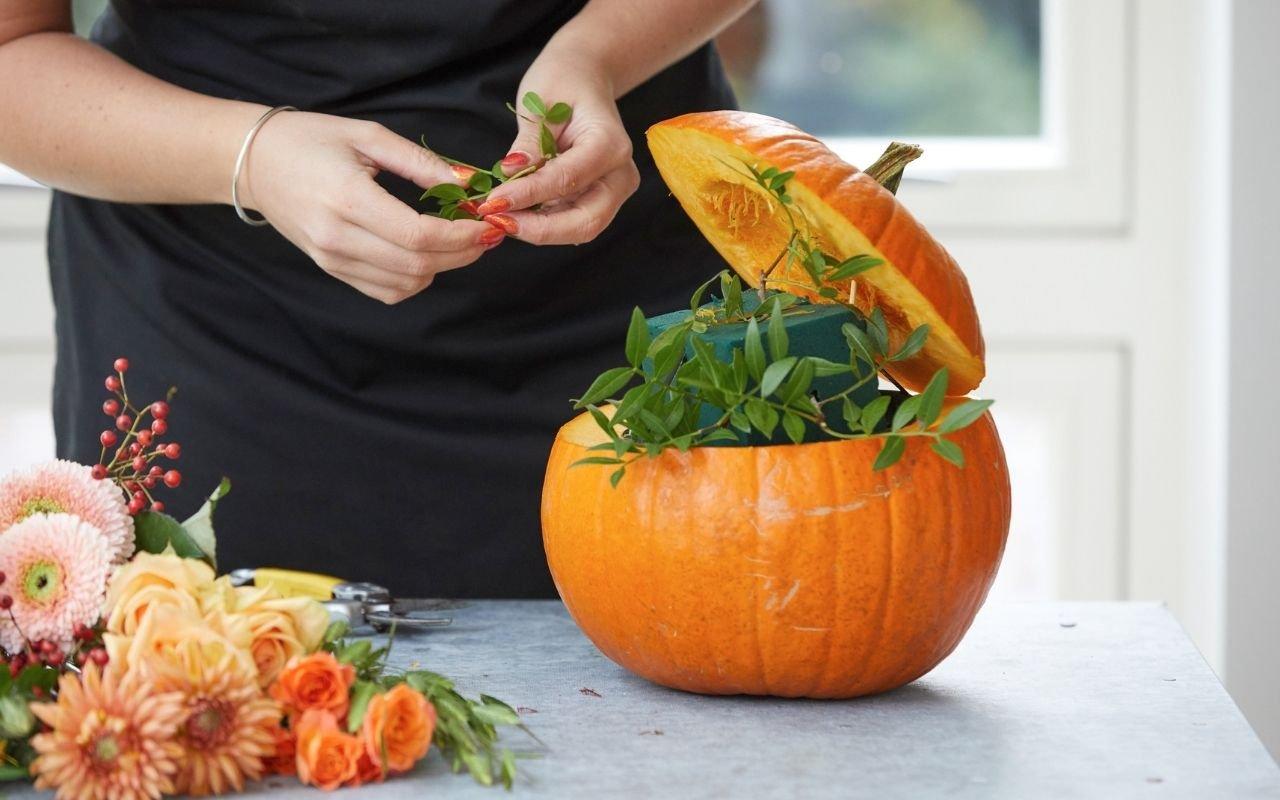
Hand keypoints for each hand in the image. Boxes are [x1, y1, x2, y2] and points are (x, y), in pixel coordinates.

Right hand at [239, 111, 501, 303]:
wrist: (254, 162)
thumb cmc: (309, 140)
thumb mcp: (367, 135)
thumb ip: (420, 162)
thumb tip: (467, 182)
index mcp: (347, 199)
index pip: (418, 235)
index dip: (461, 236)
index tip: (487, 224)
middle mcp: (338, 238)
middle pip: (418, 264)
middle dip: (462, 253)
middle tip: (485, 233)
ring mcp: (333, 259)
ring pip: (406, 283)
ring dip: (443, 267)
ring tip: (459, 241)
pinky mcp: (332, 270)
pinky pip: (386, 291)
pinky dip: (416, 279)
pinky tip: (426, 255)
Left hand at [475, 54, 640, 244]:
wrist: (585, 79)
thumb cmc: (564, 81)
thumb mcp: (540, 102)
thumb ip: (529, 142)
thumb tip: (511, 174)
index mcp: (610, 144)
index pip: (567, 180)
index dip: (528, 195)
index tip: (493, 202)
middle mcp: (620, 174)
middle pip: (585, 222)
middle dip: (540, 230)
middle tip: (498, 221)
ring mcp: (613, 190)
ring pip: (580, 230)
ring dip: (539, 231)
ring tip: (502, 218)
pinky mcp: (600, 199)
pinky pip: (572, 223)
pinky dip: (543, 225)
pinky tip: (515, 214)